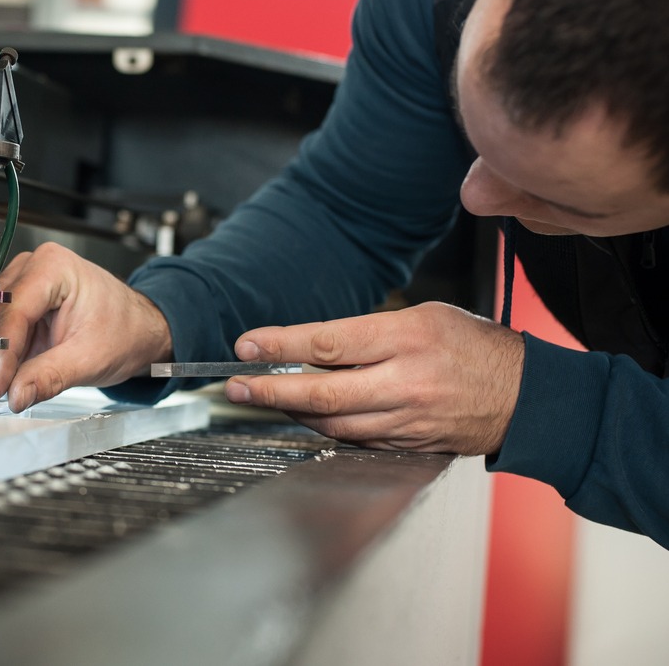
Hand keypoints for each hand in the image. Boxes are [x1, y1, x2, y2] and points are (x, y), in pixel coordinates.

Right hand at [0, 242, 172, 412]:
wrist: (140, 329)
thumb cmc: (125, 330)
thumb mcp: (89, 359)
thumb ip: (49, 376)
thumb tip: (16, 394)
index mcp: (54, 267)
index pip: (15, 310)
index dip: (1, 351)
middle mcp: (35, 267)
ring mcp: (26, 283)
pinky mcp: (24, 303)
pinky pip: (1, 328)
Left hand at [225, 302, 523, 453]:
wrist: (529, 398)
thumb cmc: (476, 347)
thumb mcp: (425, 317)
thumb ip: (368, 334)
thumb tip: (310, 346)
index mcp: (408, 339)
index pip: (328, 343)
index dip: (280, 346)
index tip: (246, 346)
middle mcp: (406, 383)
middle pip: (321, 393)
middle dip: (269, 390)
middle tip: (235, 385)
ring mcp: (408, 421)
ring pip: (332, 423)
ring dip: (292, 412)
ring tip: (262, 398)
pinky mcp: (410, 447)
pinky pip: (355, 439)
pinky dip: (326, 428)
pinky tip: (306, 416)